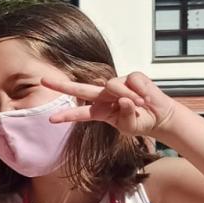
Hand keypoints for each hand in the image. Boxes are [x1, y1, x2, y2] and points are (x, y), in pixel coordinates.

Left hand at [43, 72, 181, 137]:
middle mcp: (105, 95)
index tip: (51, 119)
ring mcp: (118, 84)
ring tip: (140, 104)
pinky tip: (146, 97)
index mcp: (101, 111)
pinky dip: (138, 91)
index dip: (67, 116)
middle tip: (43, 80)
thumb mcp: (129, 126)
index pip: (81, 113)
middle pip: (80, 89)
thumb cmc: (141, 121)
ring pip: (111, 85)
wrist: (160, 116)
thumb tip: (122, 100)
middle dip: (62, 85)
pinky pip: (130, 81)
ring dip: (127, 96)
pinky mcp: (132, 77)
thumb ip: (123, 116)